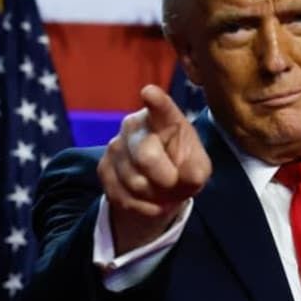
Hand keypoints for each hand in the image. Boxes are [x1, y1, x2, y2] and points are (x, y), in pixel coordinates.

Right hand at [98, 84, 211, 253]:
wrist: (158, 186)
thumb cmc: (181, 167)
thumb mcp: (197, 169)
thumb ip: (196, 171)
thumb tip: (190, 176)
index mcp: (163, 118)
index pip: (160, 108)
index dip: (156, 101)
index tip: (149, 93)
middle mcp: (134, 125)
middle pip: (147, 157)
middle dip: (165, 179)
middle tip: (173, 183)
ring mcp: (115, 146)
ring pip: (136, 183)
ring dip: (154, 196)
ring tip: (160, 190)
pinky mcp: (103, 168)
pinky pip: (124, 197)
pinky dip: (142, 207)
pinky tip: (148, 200)